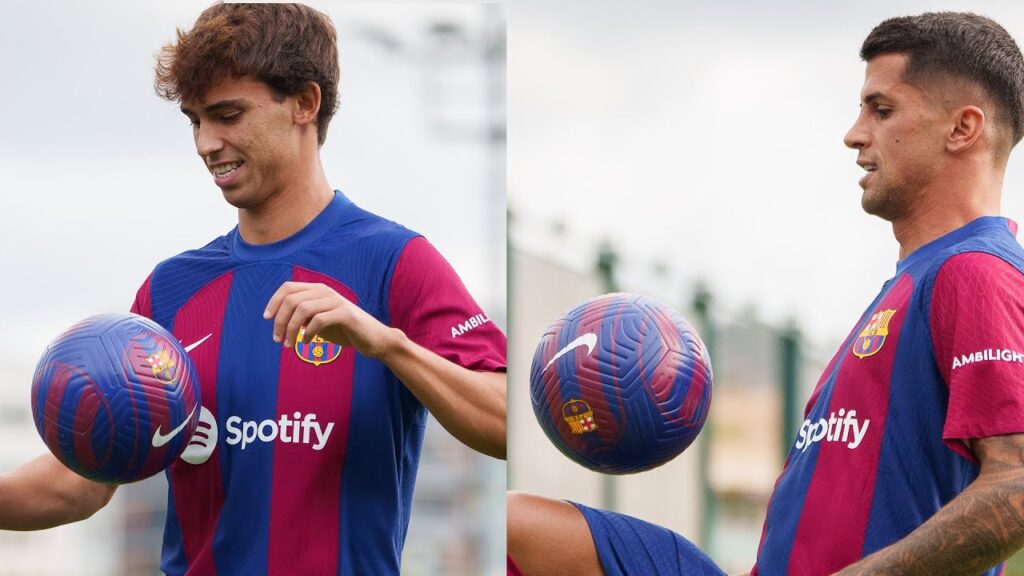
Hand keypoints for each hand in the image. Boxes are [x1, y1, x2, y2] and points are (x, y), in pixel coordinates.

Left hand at [264, 281, 398, 359]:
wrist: (373, 339)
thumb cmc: (344, 330)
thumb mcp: (317, 321)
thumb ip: (301, 316)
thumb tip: (278, 319)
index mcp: (318, 290)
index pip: (288, 288)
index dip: (274, 301)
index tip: (267, 319)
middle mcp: (326, 291)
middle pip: (292, 300)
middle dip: (280, 321)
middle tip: (277, 340)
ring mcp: (336, 301)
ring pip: (303, 309)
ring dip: (291, 329)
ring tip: (289, 345)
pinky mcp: (346, 314)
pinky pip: (319, 320)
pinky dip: (307, 333)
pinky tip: (306, 343)